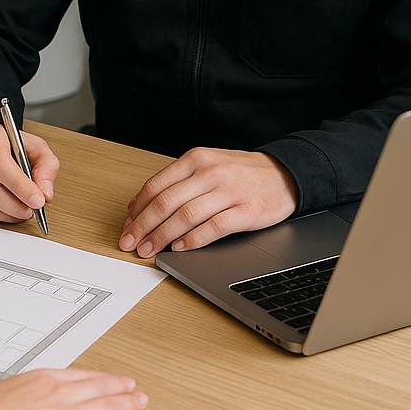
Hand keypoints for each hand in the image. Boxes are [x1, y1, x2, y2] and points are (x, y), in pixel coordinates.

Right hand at [0, 121, 58, 223]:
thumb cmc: (11, 148)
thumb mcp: (36, 148)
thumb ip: (46, 167)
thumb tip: (44, 193)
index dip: (20, 185)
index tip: (37, 200)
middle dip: (16, 205)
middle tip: (32, 210)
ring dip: (7, 214)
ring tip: (21, 210)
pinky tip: (5, 210)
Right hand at [0, 369, 147, 409]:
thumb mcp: (6, 390)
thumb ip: (24, 392)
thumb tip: (24, 397)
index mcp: (44, 378)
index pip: (80, 375)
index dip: (99, 377)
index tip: (108, 377)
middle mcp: (60, 393)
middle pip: (99, 386)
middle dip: (119, 386)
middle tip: (132, 386)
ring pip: (108, 406)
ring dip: (128, 404)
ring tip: (140, 403)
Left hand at [119, 149, 297, 256]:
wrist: (284, 174)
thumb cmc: (240, 173)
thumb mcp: (205, 166)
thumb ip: (175, 181)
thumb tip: (136, 205)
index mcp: (195, 159)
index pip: (157, 185)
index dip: (138, 210)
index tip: (127, 227)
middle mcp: (209, 172)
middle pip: (166, 202)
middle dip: (143, 226)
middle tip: (130, 243)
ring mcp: (228, 191)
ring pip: (186, 216)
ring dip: (162, 236)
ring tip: (149, 250)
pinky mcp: (246, 211)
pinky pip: (214, 227)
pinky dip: (193, 240)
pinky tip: (180, 248)